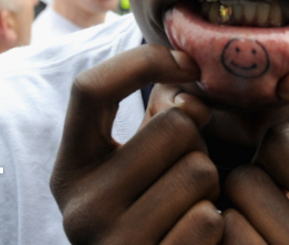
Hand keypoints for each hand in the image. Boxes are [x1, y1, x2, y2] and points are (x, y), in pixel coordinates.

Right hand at [51, 45, 222, 243]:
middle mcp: (79, 209)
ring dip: (212, 186)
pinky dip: (218, 224)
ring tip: (192, 208)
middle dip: (198, 144)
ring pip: (200, 170)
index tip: (188, 64)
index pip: (90, 88)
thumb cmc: (156, 217)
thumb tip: (191, 96)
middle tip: (187, 175)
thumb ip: (161, 119)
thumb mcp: (140, 166)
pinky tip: (199, 239)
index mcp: (69, 170)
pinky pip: (209, 219)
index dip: (143, 61)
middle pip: (174, 128)